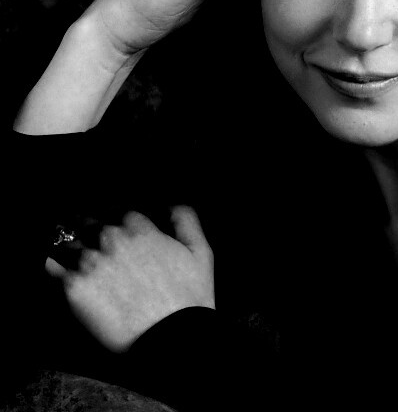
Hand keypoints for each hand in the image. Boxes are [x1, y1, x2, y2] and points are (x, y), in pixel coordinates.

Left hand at [45, 206, 214, 353]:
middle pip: (89, 225)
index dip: (119, 225)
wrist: (170, 337)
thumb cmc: (189, 297)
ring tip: (69, 258)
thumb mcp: (201, 251)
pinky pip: (49, 266)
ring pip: (66, 242)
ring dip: (68, 248)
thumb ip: (185, 219)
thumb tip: (170, 207)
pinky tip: (54, 268)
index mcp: (139, 228)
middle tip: (95, 250)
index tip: (119, 235)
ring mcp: (89, 262)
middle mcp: (111, 239)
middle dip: (91, 233)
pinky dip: (50, 264)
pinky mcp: (73, 288)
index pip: (119, 214)